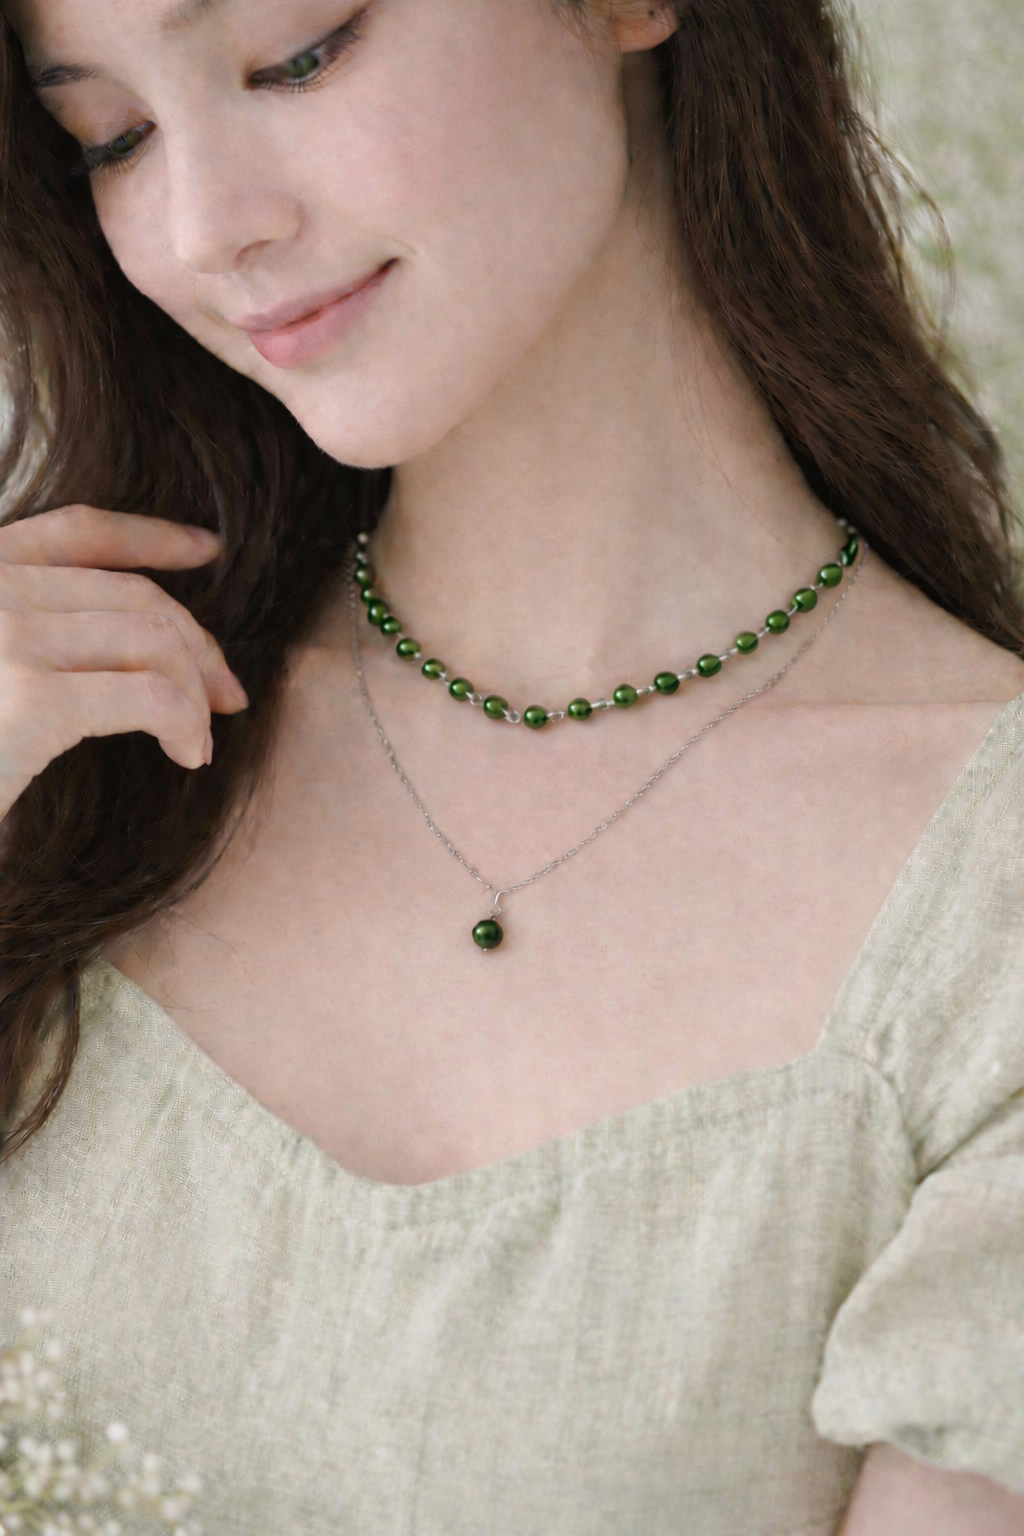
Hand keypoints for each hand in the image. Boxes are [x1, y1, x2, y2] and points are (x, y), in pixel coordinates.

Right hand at [0, 503, 248, 822]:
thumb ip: (25, 638)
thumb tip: (131, 649)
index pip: (75, 531)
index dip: (150, 536)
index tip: (205, 550)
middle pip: (130, 594)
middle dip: (195, 642)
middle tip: (226, 694)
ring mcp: (6, 636)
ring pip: (151, 640)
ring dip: (195, 689)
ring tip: (201, 737)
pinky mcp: (31, 697)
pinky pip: (151, 695)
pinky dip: (185, 723)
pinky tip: (187, 754)